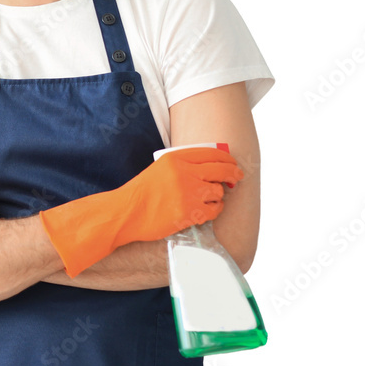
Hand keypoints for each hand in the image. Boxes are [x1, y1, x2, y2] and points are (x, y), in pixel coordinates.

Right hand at [40, 146, 240, 276]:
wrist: (127, 212)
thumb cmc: (142, 192)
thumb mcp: (160, 169)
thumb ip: (183, 166)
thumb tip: (212, 168)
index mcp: (175, 158)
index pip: (210, 153)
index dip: (226, 158)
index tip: (232, 163)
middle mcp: (184, 173)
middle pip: (221, 169)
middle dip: (233, 173)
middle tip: (237, 177)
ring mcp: (188, 193)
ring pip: (218, 191)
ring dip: (218, 195)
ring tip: (210, 198)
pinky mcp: (190, 212)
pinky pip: (214, 209)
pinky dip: (215, 209)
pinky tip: (208, 209)